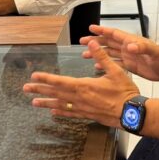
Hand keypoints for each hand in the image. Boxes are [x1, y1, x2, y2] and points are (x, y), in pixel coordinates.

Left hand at [24, 39, 139, 126]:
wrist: (132, 113)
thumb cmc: (125, 92)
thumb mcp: (115, 71)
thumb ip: (101, 57)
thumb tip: (91, 43)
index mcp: (85, 86)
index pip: (60, 81)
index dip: (46, 78)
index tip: (34, 76)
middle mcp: (81, 98)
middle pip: (56, 93)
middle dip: (40, 90)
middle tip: (26, 88)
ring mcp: (83, 108)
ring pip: (61, 104)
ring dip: (46, 102)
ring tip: (34, 102)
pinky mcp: (88, 115)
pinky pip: (71, 113)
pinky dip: (61, 112)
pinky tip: (53, 112)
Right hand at [81, 25, 158, 81]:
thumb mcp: (153, 52)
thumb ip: (142, 48)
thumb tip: (129, 46)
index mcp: (132, 41)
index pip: (114, 34)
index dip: (102, 31)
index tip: (91, 27)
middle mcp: (128, 47)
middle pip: (108, 42)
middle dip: (95, 41)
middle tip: (82, 41)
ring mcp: (128, 56)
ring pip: (109, 53)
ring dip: (98, 53)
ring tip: (85, 55)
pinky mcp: (130, 65)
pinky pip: (115, 63)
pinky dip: (105, 64)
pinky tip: (97, 67)